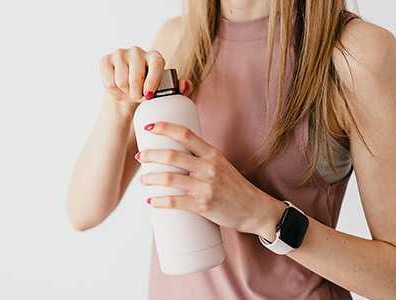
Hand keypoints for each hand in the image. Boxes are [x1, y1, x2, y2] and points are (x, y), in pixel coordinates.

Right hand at [99, 47, 191, 107]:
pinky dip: (114, 90)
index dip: (153, 80)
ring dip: (125, 92)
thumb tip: (184, 85)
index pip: (157, 63)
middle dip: (137, 93)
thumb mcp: (166, 90)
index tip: (149, 95)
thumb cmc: (149, 90)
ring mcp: (120, 53)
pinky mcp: (106, 60)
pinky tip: (118, 87)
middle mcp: (137, 51)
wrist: (127, 91)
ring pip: (121, 81)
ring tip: (129, 90)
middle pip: (136, 77)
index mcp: (155, 56)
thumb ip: (180, 88)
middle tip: (138, 95)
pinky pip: (109, 81)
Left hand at [135, 122, 284, 237]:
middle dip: (150, 155)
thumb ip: (202, 160)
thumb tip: (176, 157)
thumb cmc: (236, 188)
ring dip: (151, 178)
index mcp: (213, 154)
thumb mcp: (222, 166)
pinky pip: (175, 202)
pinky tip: (151, 201)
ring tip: (143, 180)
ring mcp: (206, 186)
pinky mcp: (203, 205)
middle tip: (140, 157)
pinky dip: (159, 201)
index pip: (185, 134)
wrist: (256, 210)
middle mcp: (209, 167)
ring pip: (169, 178)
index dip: (164, 127)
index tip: (149, 127)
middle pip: (171, 156)